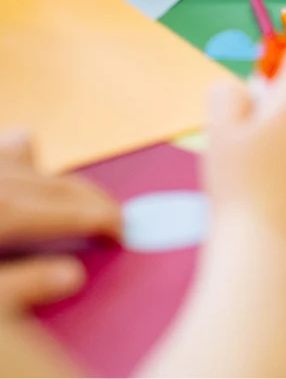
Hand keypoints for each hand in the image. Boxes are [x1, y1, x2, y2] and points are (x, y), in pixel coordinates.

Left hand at [0, 131, 121, 313]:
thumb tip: (71, 277)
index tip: (125, 232)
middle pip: (63, 183)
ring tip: (64, 199)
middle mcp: (2, 177)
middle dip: (95, 200)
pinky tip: (14, 176)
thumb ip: (18, 287)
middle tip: (115, 221)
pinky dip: (17, 159)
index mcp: (6, 211)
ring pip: (29, 152)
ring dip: (52, 175)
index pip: (74, 212)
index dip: (106, 221)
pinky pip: (5, 147)